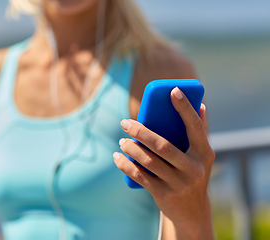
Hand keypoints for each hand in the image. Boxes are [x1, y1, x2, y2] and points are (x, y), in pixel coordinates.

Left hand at [113, 87, 214, 238]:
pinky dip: (125, 166)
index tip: (172, 90)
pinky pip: (140, 177)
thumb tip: (202, 105)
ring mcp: (179, 183)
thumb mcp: (201, 156)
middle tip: (125, 123)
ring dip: (131, 149)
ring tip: (121, 141)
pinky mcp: (164, 194)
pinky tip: (117, 158)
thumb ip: (201, 132)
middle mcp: (194, 169)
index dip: (185, 108)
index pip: (195, 127)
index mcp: (204, 154)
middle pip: (163, 146)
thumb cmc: (193, 174)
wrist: (192, 212)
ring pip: (149, 161)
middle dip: (141, 132)